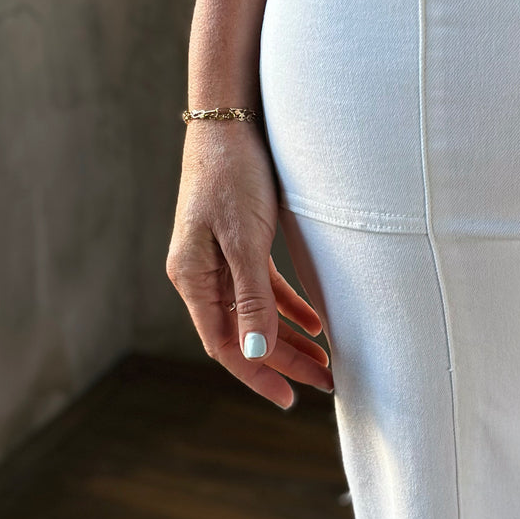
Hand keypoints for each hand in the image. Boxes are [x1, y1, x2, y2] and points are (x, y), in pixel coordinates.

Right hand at [166, 121, 332, 409]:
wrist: (231, 120)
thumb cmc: (233, 174)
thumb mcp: (245, 240)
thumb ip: (251, 298)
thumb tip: (252, 353)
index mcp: (192, 278)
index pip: (224, 346)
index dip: (257, 375)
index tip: (291, 398)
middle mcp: (202, 275)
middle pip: (243, 335)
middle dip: (284, 362)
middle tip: (326, 383)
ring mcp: (219, 259)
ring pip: (256, 315)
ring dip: (291, 339)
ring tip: (327, 361)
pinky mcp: (240, 243)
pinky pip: (264, 289)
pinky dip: (290, 308)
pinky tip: (317, 322)